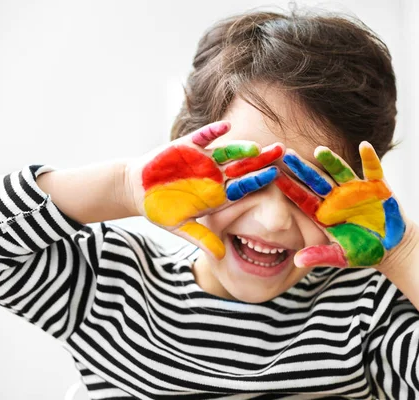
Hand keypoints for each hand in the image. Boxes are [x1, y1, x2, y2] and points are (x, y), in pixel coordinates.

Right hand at [125, 121, 283, 259]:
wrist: (137, 189)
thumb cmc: (160, 209)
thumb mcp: (180, 226)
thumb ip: (201, 238)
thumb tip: (220, 256)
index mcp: (217, 194)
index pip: (244, 187)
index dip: (259, 181)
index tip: (276, 177)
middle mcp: (215, 174)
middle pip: (243, 166)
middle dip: (261, 160)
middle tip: (282, 151)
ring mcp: (203, 159)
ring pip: (228, 151)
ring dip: (241, 148)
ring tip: (256, 146)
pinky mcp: (188, 145)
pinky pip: (203, 136)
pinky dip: (213, 132)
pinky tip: (226, 127)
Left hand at [274, 141, 405, 268]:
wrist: (391, 247)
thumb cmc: (363, 251)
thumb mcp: (341, 256)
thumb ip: (320, 256)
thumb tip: (297, 262)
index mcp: (325, 213)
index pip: (303, 198)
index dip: (289, 188)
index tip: (274, 177)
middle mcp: (337, 197)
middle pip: (316, 180)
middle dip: (303, 168)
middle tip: (287, 154)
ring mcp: (356, 189)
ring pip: (340, 171)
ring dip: (331, 160)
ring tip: (320, 150)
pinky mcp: (377, 185)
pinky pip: (373, 169)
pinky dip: (369, 158)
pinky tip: (364, 146)